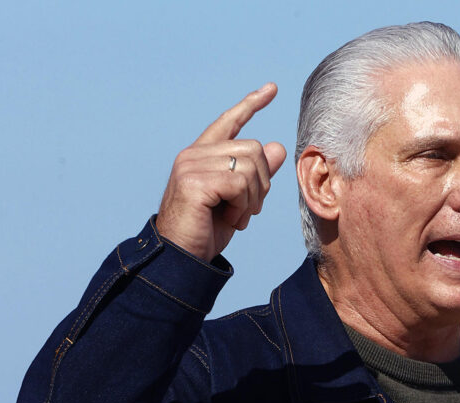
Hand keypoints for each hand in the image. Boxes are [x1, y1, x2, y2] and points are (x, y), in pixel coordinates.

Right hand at [156, 83, 286, 261]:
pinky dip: (243, 206)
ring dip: (252, 198)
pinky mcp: (193, 181)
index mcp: (202, 155)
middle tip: (247, 210)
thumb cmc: (206, 231)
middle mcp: (194, 154)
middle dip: (262, 183)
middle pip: (253, 149)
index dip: (251, 105)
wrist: (182, 257)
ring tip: (237, 216)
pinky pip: (240, 183)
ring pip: (250, 166)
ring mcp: (191, 165)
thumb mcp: (238, 200)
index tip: (271, 89)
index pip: (229, 122)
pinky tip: (231, 219)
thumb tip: (277, 146)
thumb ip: (255, 174)